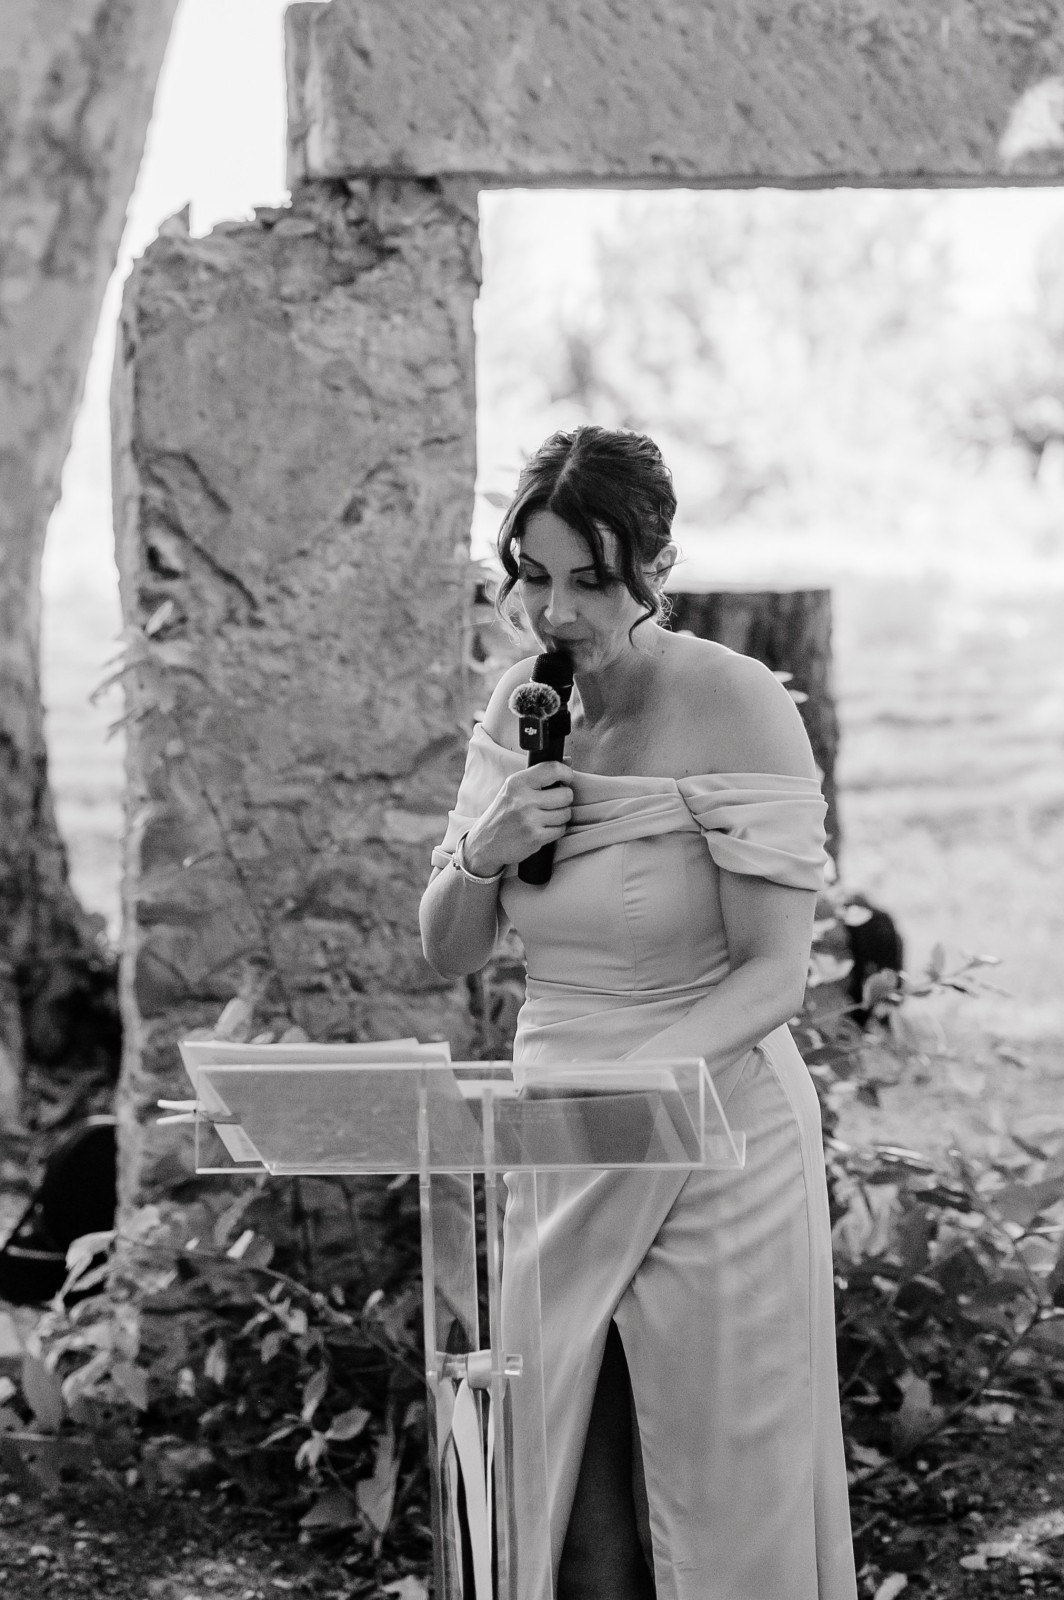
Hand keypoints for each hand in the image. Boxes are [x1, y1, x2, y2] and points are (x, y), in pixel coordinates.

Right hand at [462, 762, 573, 876]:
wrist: (484, 842)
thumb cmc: (503, 813)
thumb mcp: (514, 789)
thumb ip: (540, 774)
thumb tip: (568, 760)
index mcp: (517, 782)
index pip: (553, 769)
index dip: (566, 773)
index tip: (566, 779)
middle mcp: (523, 799)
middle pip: (566, 794)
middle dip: (564, 799)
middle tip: (554, 803)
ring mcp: (529, 820)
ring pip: (566, 813)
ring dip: (561, 816)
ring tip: (547, 817)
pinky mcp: (534, 837)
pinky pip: (561, 830)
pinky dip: (556, 830)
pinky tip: (544, 828)